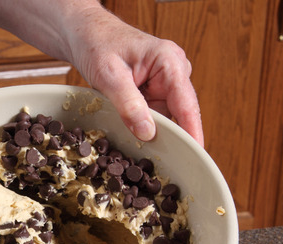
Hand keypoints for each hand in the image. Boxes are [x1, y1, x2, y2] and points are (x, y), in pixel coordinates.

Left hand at [0, 0, 203, 146]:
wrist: (86, 35)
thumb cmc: (97, 44)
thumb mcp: (108, 75)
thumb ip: (128, 104)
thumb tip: (147, 133)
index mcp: (170, 62)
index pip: (187, 105)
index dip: (192, 133)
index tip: (196, 156)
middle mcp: (174, 73)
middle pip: (180, 116)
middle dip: (171, 139)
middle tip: (165, 169)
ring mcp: (165, 85)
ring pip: (166, 120)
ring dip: (155, 137)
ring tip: (147, 158)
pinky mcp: (154, 94)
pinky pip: (154, 118)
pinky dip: (145, 131)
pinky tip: (136, 144)